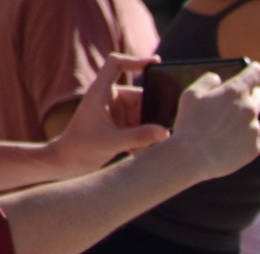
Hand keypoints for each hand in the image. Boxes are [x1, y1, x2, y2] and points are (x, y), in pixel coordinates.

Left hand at [52, 53, 169, 174]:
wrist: (68, 162)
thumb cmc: (82, 148)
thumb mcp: (113, 143)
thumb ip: (140, 137)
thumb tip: (166, 132)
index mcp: (101, 93)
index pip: (116, 64)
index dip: (135, 60)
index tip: (156, 63)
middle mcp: (109, 98)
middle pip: (140, 96)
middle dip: (149, 116)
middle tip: (154, 134)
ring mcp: (115, 111)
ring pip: (143, 114)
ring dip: (145, 131)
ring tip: (139, 148)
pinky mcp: (120, 123)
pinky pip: (140, 126)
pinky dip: (141, 138)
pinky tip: (135, 151)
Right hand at [161, 62, 259, 182]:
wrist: (192, 157)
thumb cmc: (189, 123)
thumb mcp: (191, 93)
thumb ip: (208, 81)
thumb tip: (218, 79)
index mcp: (236, 91)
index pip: (257, 73)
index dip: (254, 71)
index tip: (253, 72)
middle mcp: (250, 109)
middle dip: (252, 95)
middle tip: (239, 100)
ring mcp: (255, 130)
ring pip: (252, 121)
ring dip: (242, 121)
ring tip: (221, 130)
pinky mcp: (255, 148)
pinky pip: (251, 140)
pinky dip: (241, 140)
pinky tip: (225, 144)